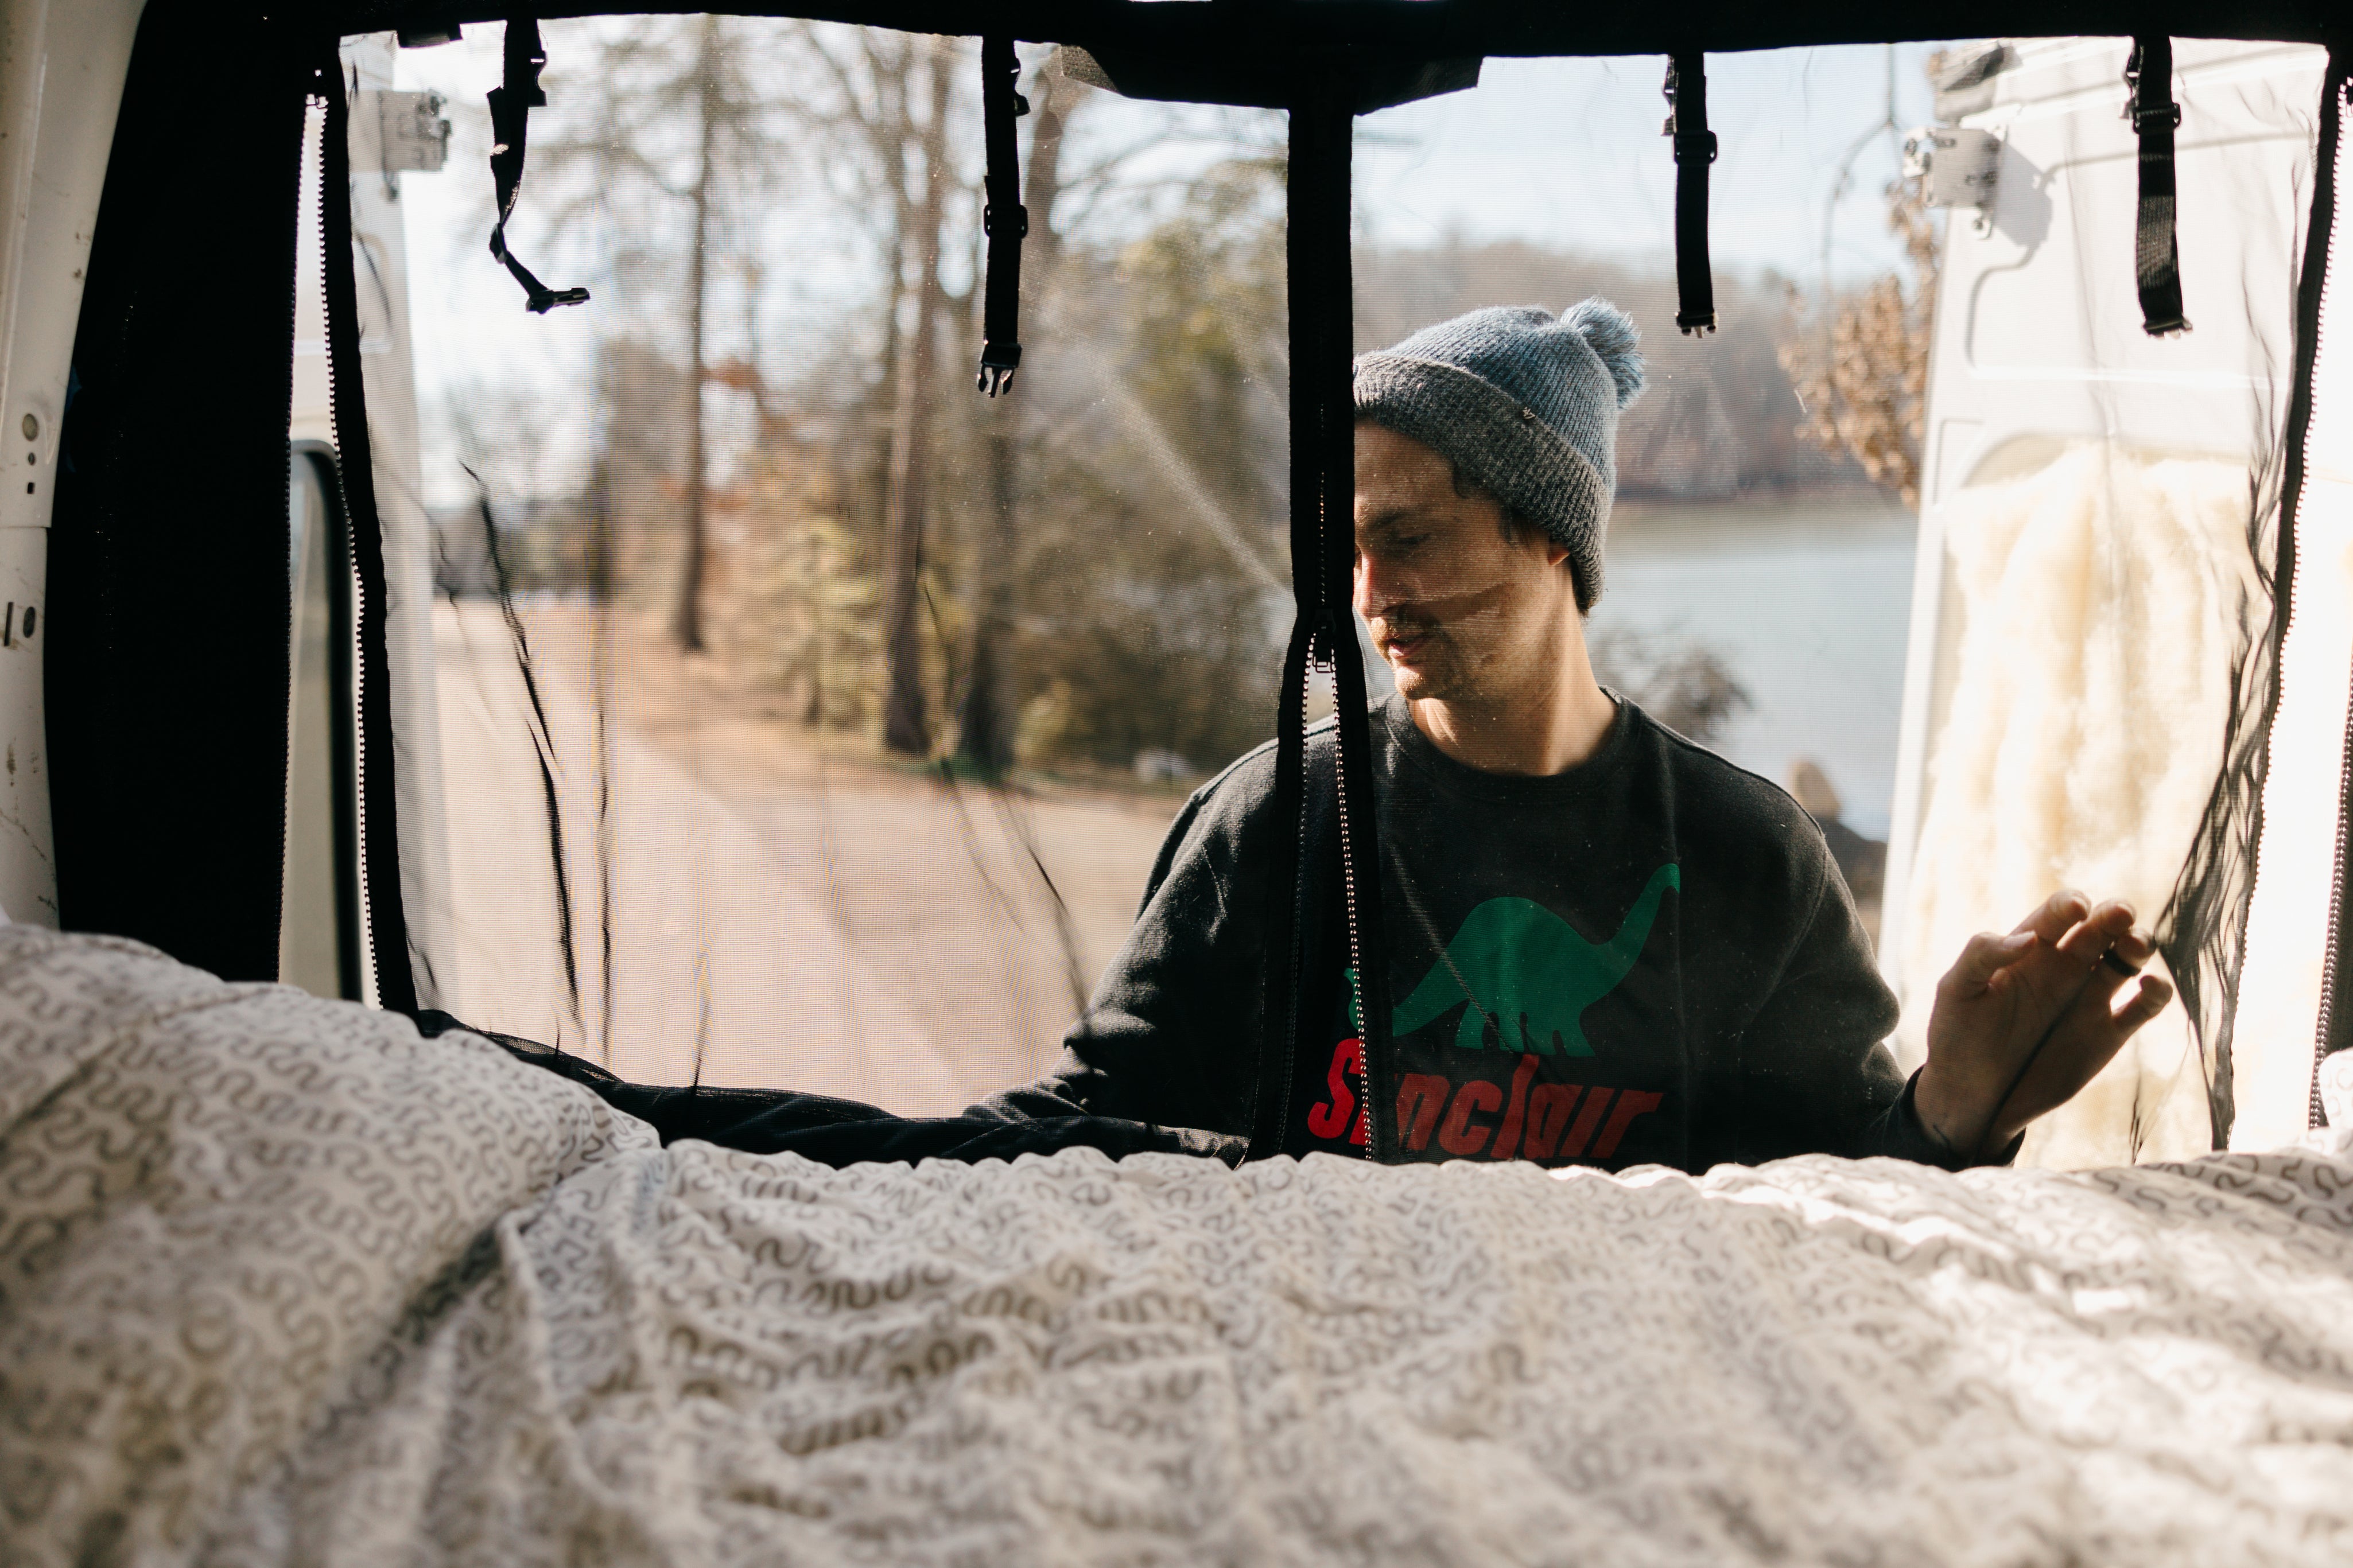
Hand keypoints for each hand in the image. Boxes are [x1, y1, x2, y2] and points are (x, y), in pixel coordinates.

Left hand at [1915, 891, 2173, 1158]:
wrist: (1973, 1093)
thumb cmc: (1957, 1035)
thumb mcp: (1956, 989)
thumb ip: (1982, 954)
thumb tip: (2029, 938)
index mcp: (2029, 948)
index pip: (2057, 914)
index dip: (2070, 905)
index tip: (2077, 909)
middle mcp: (2065, 965)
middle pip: (2101, 927)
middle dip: (2114, 914)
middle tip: (2119, 915)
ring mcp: (2089, 996)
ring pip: (2127, 958)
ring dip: (2138, 944)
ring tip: (2133, 946)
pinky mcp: (2109, 1031)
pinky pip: (2144, 1006)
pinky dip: (2157, 992)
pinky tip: (2150, 986)